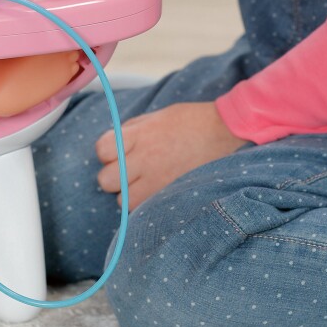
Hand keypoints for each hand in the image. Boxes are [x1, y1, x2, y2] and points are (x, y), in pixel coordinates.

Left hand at [96, 102, 246, 209]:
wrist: (225, 131)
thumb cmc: (191, 121)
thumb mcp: (156, 116)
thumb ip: (132, 130)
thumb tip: (114, 145)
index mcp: (139, 135)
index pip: (102, 150)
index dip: (107, 152)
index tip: (119, 151)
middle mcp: (145, 159)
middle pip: (106, 180)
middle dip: (113, 176)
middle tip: (130, 170)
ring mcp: (158, 181)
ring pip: (123, 201)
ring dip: (129, 194)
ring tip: (145, 183)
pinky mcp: (171, 196)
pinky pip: (144, 210)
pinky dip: (146, 204)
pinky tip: (157, 192)